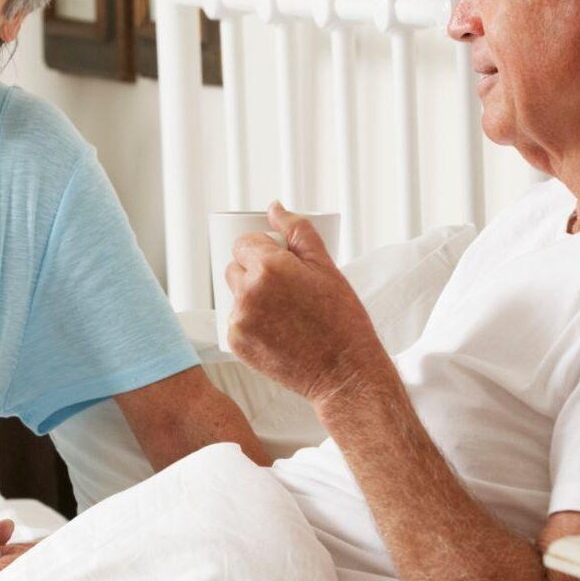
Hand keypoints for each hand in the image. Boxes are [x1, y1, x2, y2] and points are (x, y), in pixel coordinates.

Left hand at [224, 202, 388, 404]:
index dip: (262, 249)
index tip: (280, 262)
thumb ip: (298, 231)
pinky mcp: (236, 344)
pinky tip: (277, 331)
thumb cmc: (342, 320)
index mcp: (270, 267)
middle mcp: (248, 292)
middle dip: (255, 271)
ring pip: (235, 295)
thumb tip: (274, 208)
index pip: (244, 242)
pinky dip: (251, 323)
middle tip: (286, 290)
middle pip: (235, 266)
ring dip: (252, 297)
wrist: (343, 372)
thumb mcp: (327, 267)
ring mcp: (240, 320)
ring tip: (284, 312)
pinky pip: (236, 322)